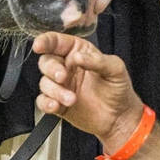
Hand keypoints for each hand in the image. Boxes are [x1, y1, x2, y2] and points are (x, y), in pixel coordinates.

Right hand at [34, 33, 146, 149]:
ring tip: (71, 99)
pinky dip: (46, 103)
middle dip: (51, 69)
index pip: (57, 42)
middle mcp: (67, 67)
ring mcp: (61, 86)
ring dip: (55, 91)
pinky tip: (56, 105)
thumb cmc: (119, 90)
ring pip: (45, 83)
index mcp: (79, 53)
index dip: (45, 41)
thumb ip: (97, 60)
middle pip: (46, 61)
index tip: (40, 45)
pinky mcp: (58, 103)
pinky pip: (43, 101)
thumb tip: (78, 57)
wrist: (120, 118)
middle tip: (63, 77)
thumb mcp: (115, 69)